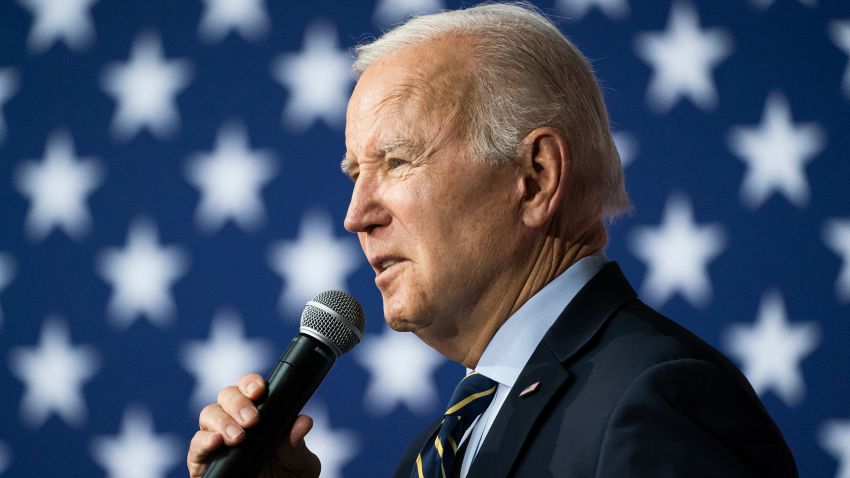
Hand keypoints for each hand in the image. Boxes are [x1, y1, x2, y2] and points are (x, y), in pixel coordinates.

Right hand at [187, 373, 320, 477]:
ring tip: (238, 437)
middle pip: (227, 395)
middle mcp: (235, 421)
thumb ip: (297, 444)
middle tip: (252, 420)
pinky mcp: (202, 460)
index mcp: (260, 413)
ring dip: (223, 421)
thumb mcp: (300, 463)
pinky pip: (195, 444)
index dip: (251, 383)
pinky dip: (203, 441)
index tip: (259, 390)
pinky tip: (216, 442)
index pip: (250, 388)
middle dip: (238, 402)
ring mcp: (217, 439)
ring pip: (209, 414)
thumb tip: (303, 422)